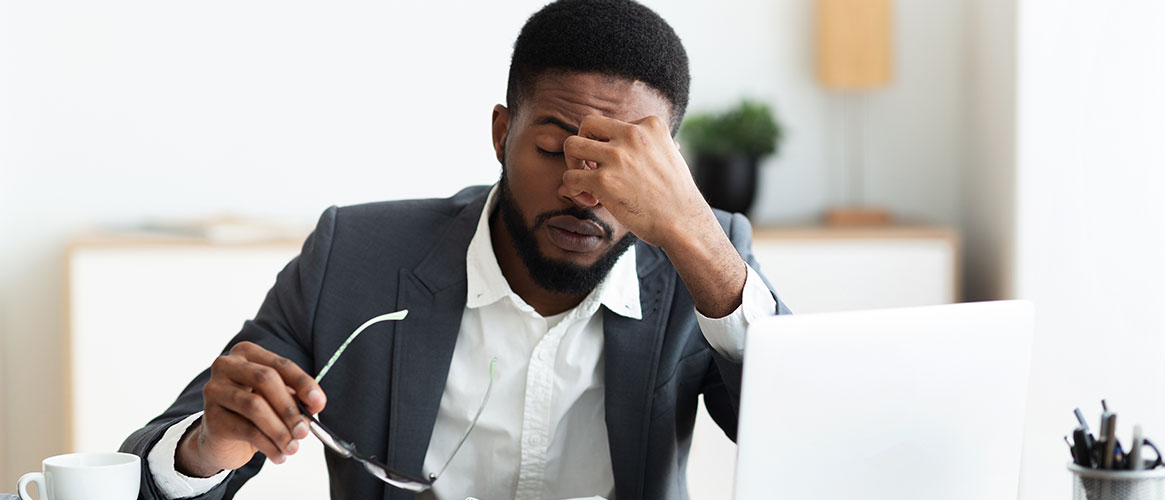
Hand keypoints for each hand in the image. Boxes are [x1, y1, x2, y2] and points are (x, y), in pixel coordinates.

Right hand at [176, 341, 325, 476]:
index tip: (319, 403)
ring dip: (280, 430)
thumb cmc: (253, 413)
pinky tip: (278, 456)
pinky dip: (268, 445)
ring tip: (292, 447)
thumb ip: (295, 399)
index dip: (303, 383)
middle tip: (304, 431)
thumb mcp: (277, 401)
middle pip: (266, 379)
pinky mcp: (211, 417)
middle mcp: (226, 366)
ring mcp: (215, 390)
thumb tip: (314, 405)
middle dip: (290, 408)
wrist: (221, 439)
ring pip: (255, 406)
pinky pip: (246, 429)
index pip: (281, 365)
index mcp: (247, 353)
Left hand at [560, 114, 746, 317]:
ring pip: (571, 145)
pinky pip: (570, 177)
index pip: (612, 124)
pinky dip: (574, 190)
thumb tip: (623, 150)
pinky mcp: (603, 180)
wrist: (684, 223)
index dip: (608, 144)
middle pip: (587, 124)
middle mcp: (632, 134)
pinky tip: (592, 201)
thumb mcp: (668, 156)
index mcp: (650, 124)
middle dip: (584, 145)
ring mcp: (616, 156)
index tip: (617, 167)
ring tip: (586, 183)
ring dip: (573, 165)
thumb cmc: (676, 196)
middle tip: (591, 167)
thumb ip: (648, 146)